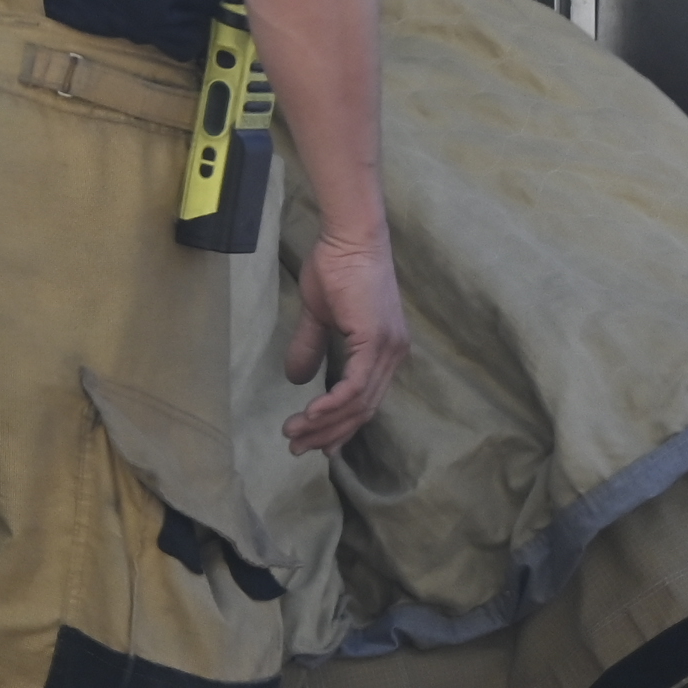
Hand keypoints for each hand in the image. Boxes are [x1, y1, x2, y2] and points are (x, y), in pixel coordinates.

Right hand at [284, 226, 409, 453]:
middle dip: (329, 433)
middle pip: (363, 410)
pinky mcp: (376, 343)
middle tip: (298, 447)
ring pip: (359, 404)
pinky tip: (311, 415)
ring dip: (325, 423)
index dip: (340, 425)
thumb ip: (310, 347)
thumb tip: (295, 379)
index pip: (365, 401)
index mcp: (384, 351)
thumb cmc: (336, 268)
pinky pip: (355, 386)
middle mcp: (393, 356)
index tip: (315, 442)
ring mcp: (388, 351)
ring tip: (294, 434)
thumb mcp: (319, 315)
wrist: (349, 239)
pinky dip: (333, 404)